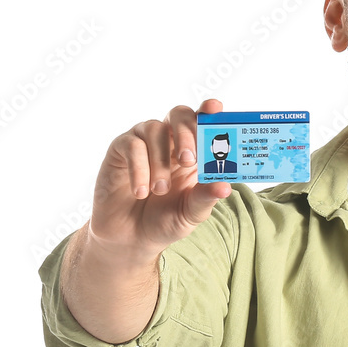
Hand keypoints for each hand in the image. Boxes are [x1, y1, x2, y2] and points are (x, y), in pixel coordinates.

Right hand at [88, 98, 230, 261]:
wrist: (131, 238)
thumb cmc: (165, 220)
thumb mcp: (191, 213)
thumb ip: (205, 197)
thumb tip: (225, 187)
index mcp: (195, 152)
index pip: (204, 123)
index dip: (210, 111)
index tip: (215, 108)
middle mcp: (170, 141)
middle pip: (180, 114)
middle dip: (186, 133)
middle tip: (188, 160)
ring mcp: (145, 143)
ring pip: (155, 129)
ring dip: (160, 161)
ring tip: (159, 190)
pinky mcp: (121, 150)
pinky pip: (132, 145)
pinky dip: (139, 168)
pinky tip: (141, 191)